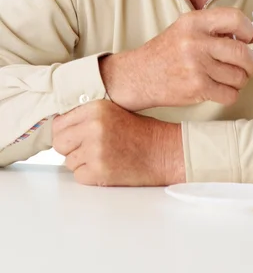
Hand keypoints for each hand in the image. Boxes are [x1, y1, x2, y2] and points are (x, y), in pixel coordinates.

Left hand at [52, 100, 184, 186]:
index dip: (65, 132)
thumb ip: (86, 116)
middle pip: (59, 142)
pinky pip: (78, 176)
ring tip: (103, 156)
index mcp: (96, 108)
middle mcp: (93, 127)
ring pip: (68, 161)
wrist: (163, 152)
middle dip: (69, 147)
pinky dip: (89, 175)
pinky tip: (107, 166)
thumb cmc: (140, 132)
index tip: (73, 136)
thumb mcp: (112, 112)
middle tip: (86, 148)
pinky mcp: (98, 170)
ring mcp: (95, 150)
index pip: (59, 123)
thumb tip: (58, 127)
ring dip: (81, 162)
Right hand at [100, 7, 252, 111]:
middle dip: (251, 63)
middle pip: (242, 53)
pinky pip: (230, 94)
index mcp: (193, 22)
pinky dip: (230, 94)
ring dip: (240, 80)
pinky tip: (221, 89)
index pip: (235, 18)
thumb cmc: (164, 53)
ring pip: (239, 76)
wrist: (138, 76)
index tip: (249, 39)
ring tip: (230, 78)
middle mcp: (195, 42)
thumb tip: (247, 37)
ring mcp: (196, 66)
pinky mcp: (197, 88)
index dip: (248, 31)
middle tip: (248, 65)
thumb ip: (212, 28)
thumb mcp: (184, 28)